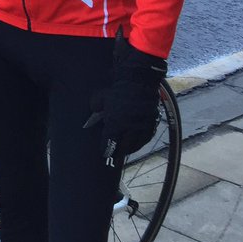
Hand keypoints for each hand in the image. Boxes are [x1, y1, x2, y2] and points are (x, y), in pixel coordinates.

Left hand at [91, 37, 166, 164]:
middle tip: (113, 159)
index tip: (103, 154)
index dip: (105, 150)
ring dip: (128, 149)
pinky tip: (136, 144)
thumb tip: (90, 118)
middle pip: (122, 147)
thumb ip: (95, 109)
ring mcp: (141, 127)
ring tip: (123, 152)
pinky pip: (145, 139)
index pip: (109, 142)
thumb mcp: (100, 99)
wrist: (139, 82)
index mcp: (115, 123)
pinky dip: (139, 143)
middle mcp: (129, 129)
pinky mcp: (152, 124)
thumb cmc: (117, 90)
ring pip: (135, 145)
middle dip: (116, 153)